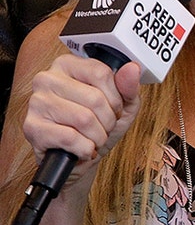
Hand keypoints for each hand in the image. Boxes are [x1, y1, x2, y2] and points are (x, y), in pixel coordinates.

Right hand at [23, 54, 140, 185]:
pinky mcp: (31, 127)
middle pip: (94, 98)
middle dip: (108, 121)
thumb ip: (128, 86)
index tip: (113, 108)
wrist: (79, 159)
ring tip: (93, 138)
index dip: (115, 98)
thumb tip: (132, 68)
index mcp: (67, 65)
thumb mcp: (122, 104)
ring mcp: (37, 103)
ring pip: (83, 119)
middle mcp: (47, 79)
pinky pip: (70, 138)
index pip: (101, 73)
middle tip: (103, 127)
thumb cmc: (98, 125)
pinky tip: (82, 148)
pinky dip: (85, 148)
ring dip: (97, 136)